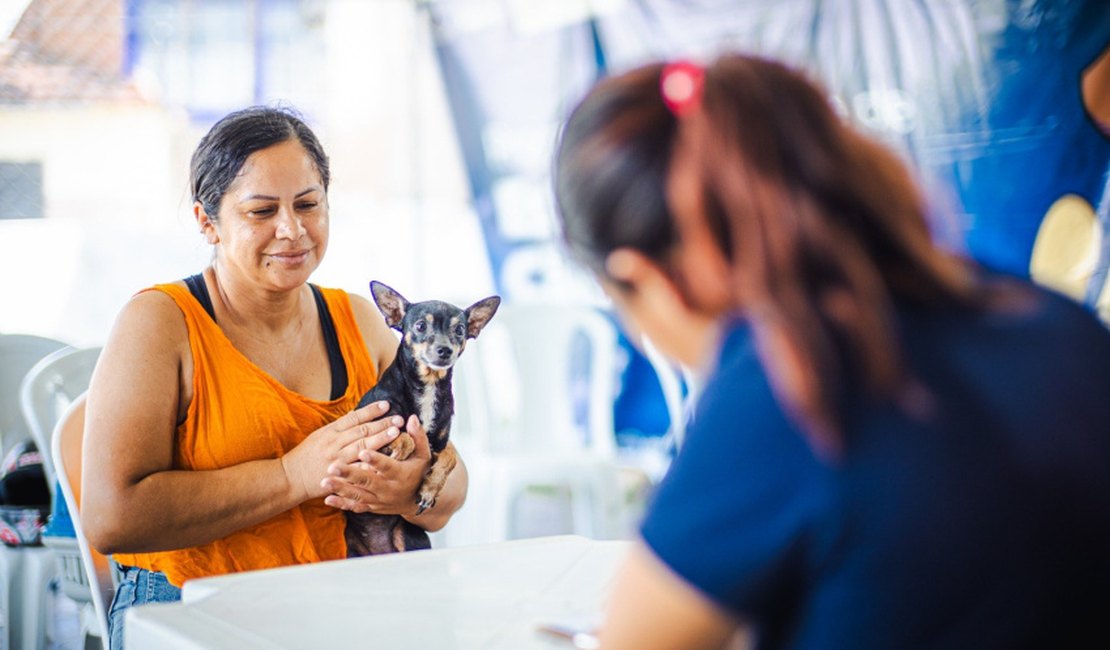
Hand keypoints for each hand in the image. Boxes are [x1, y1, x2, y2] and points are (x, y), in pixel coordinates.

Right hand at [280, 401, 401, 502]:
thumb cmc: (306, 455)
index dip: (371, 411)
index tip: (387, 404)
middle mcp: (334, 443)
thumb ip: (339, 426)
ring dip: (380, 440)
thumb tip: (357, 414)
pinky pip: (356, 469)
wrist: (290, 477)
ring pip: (361, 447)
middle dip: (382, 424)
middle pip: (362, 431)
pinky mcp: (338, 475)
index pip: (354, 418)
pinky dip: (370, 464)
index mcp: (330, 431)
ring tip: (396, 433)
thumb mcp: (320, 435)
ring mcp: (336, 459)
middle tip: (399, 419)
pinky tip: (385, 460)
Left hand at [322, 414, 431, 515]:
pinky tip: (327, 499)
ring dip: (341, 489)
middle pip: (367, 481)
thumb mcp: (424, 455)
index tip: (362, 452)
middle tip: (332, 467)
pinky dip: (342, 503)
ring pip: (358, 495)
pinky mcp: (372, 506)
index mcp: (400, 474)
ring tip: (324, 482)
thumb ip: (418, 437)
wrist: (418, 502)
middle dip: (349, 474)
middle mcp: (388, 489)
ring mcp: (379, 499)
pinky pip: (355, 507)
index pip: (387, 466)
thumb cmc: (420, 473)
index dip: (375, 459)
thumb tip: (412, 418)